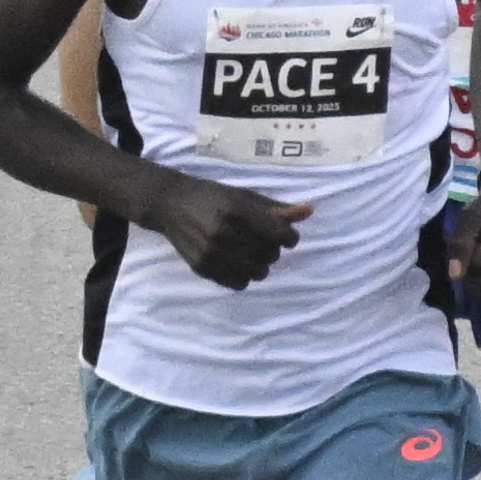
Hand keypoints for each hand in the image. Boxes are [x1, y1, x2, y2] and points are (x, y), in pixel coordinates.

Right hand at [149, 172, 310, 290]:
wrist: (172, 204)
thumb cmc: (214, 196)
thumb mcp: (245, 195)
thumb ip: (276, 207)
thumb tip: (309, 211)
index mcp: (238, 211)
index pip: (279, 235)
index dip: (289, 238)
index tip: (287, 237)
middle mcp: (224, 233)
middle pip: (269, 254)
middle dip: (274, 250)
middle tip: (266, 243)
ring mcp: (211, 253)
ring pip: (256, 272)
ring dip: (261, 265)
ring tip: (254, 254)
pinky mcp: (201, 268)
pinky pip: (236, 283)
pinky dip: (244, 277)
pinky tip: (240, 265)